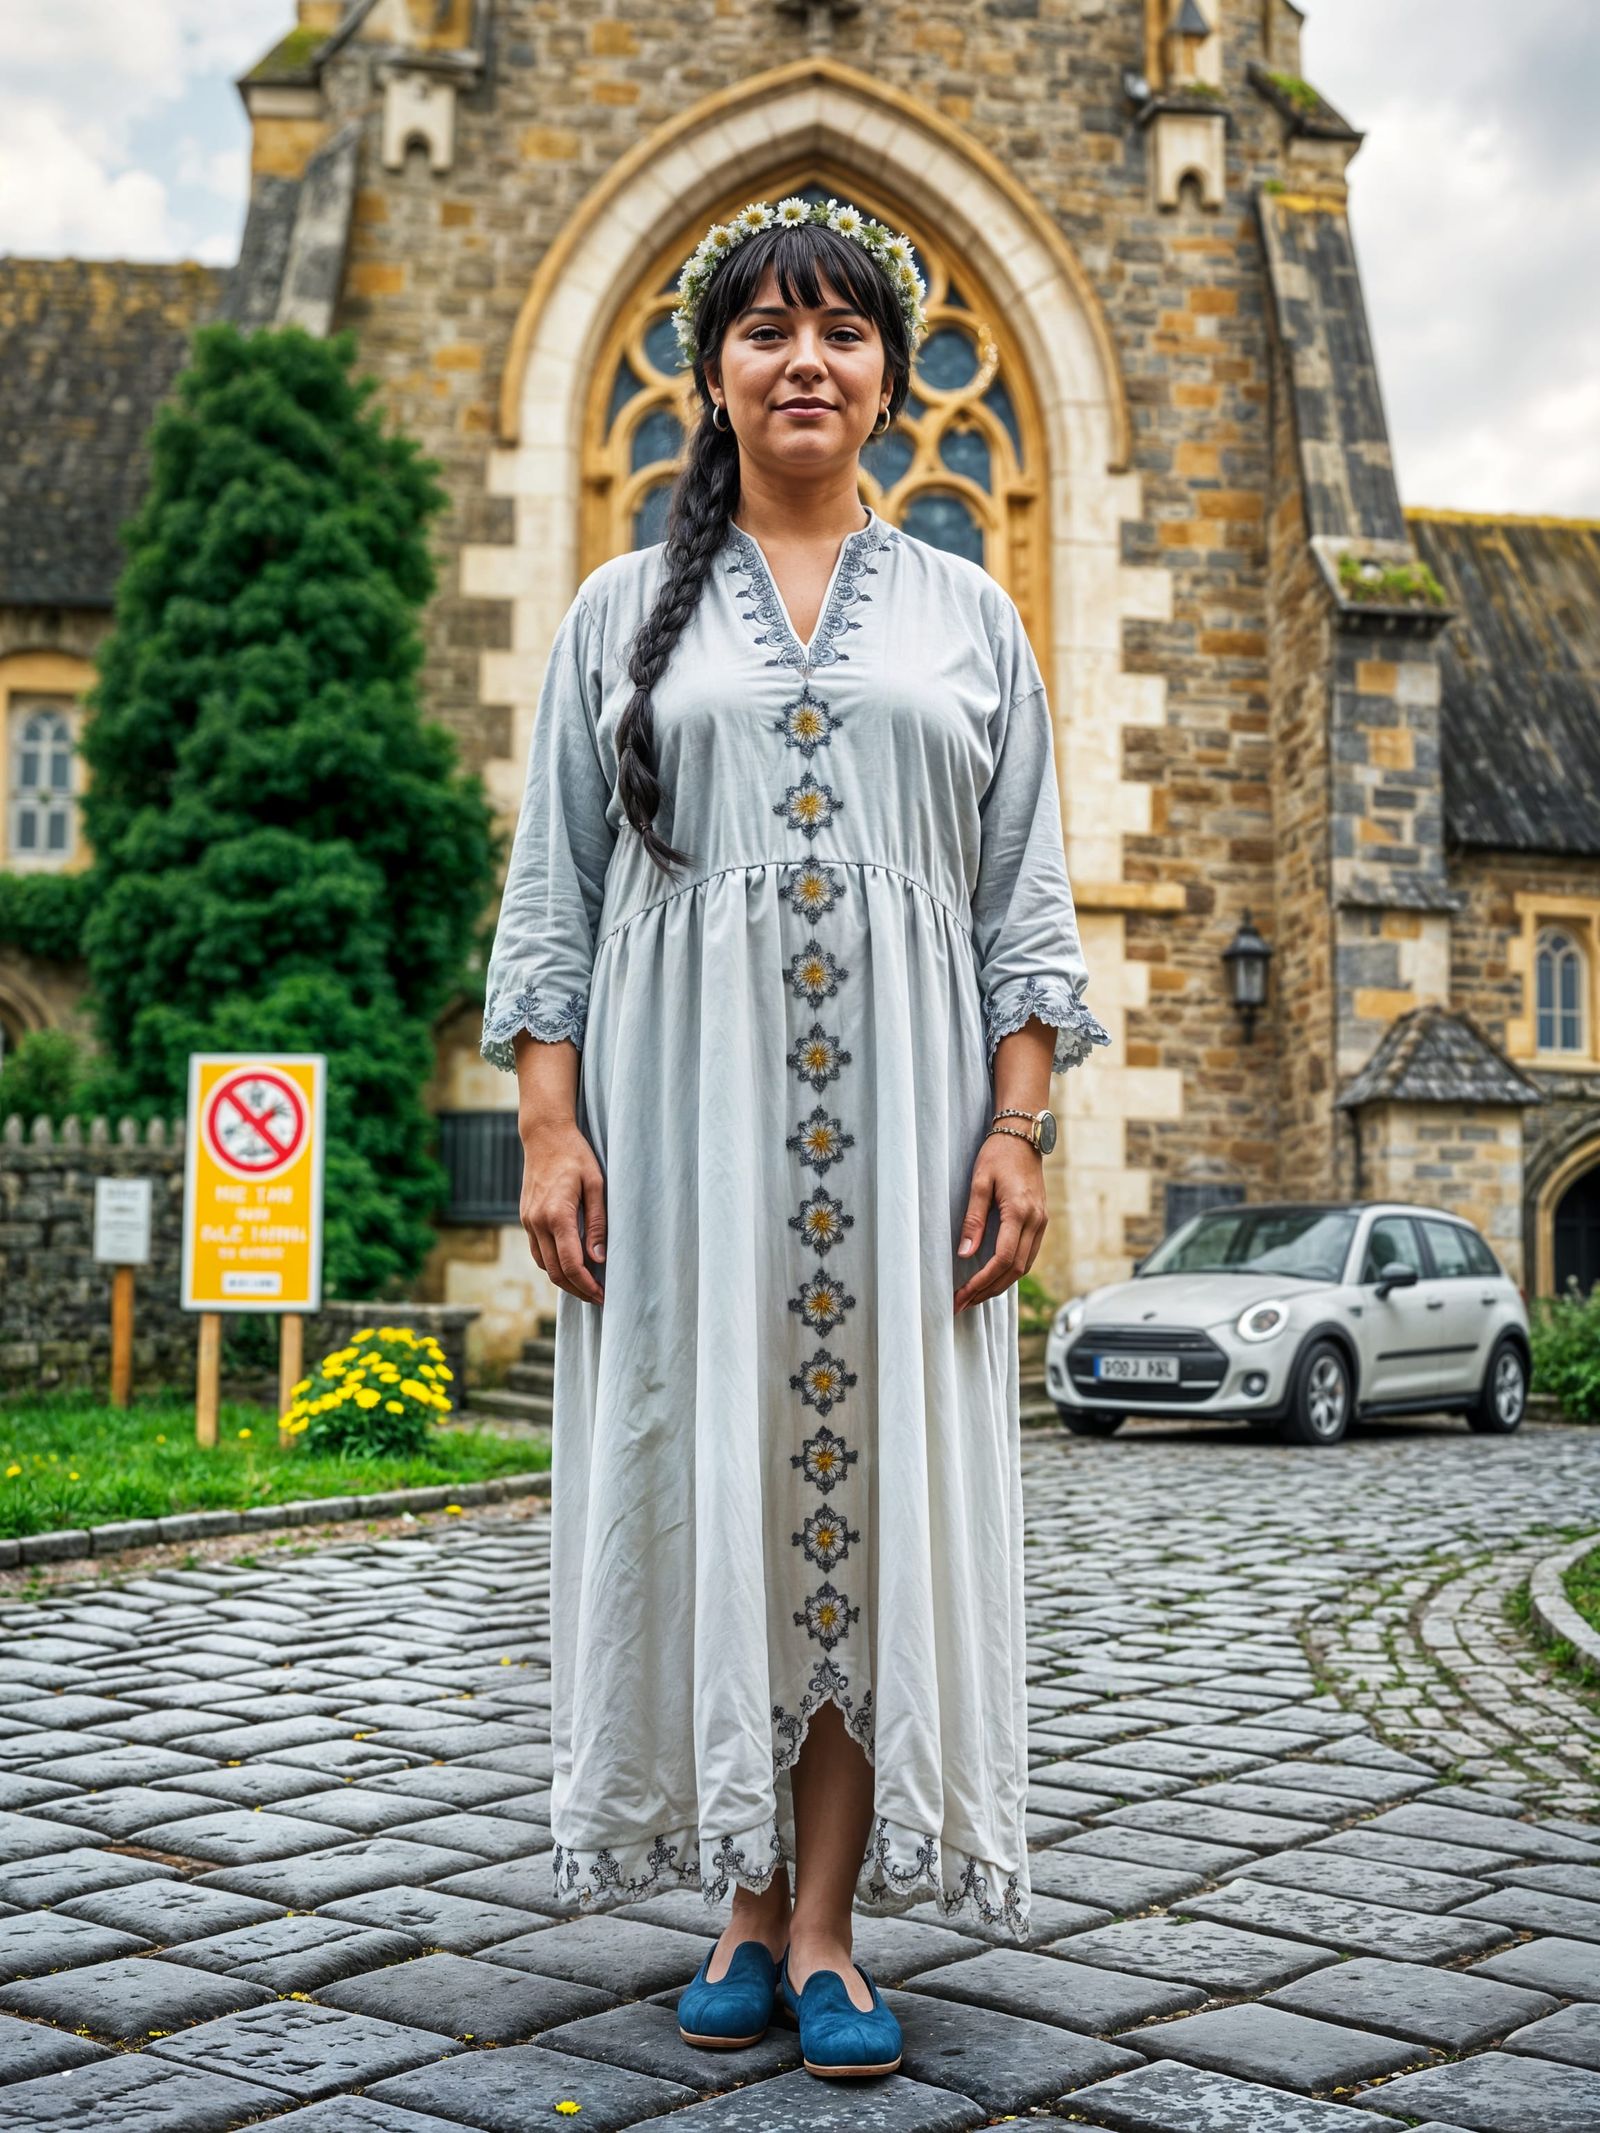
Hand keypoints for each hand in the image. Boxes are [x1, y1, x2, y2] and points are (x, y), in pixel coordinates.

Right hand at [520, 1119, 605, 1304]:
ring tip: (587, 1286)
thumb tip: (599, 1258)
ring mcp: (528, 1221)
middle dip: (578, 1290)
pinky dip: (552, 1265)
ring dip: (564, 1281)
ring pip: (544, 1265)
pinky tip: (569, 1265)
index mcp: (557, 1215)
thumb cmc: (575, 1156)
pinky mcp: (525, 1218)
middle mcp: (537, 1222)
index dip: (588, 1286)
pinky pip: (537, 1252)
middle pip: (555, 1272)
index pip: (571, 1264)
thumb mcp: (596, 1185)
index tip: (604, 1296)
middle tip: (599, 1298)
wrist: (544, 1136)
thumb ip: (597, 1223)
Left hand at [953, 1130, 1045, 1312]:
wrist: (1024, 1136)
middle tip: (963, 1303)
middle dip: (988, 1290)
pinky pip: (1028, 1255)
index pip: (1003, 1258)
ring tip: (974, 1296)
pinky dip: (1010, 1271)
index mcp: (1021, 1212)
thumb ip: (973, 1219)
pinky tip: (993, 1277)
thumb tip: (965, 1254)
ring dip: (1000, 1285)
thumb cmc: (997, 1155)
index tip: (962, 1294)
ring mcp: (1042, 1223)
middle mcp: (1036, 1221)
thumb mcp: (979, 1183)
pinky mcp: (1041, 1222)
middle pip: (1015, 1269)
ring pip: (1024, 1266)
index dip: (982, 1281)